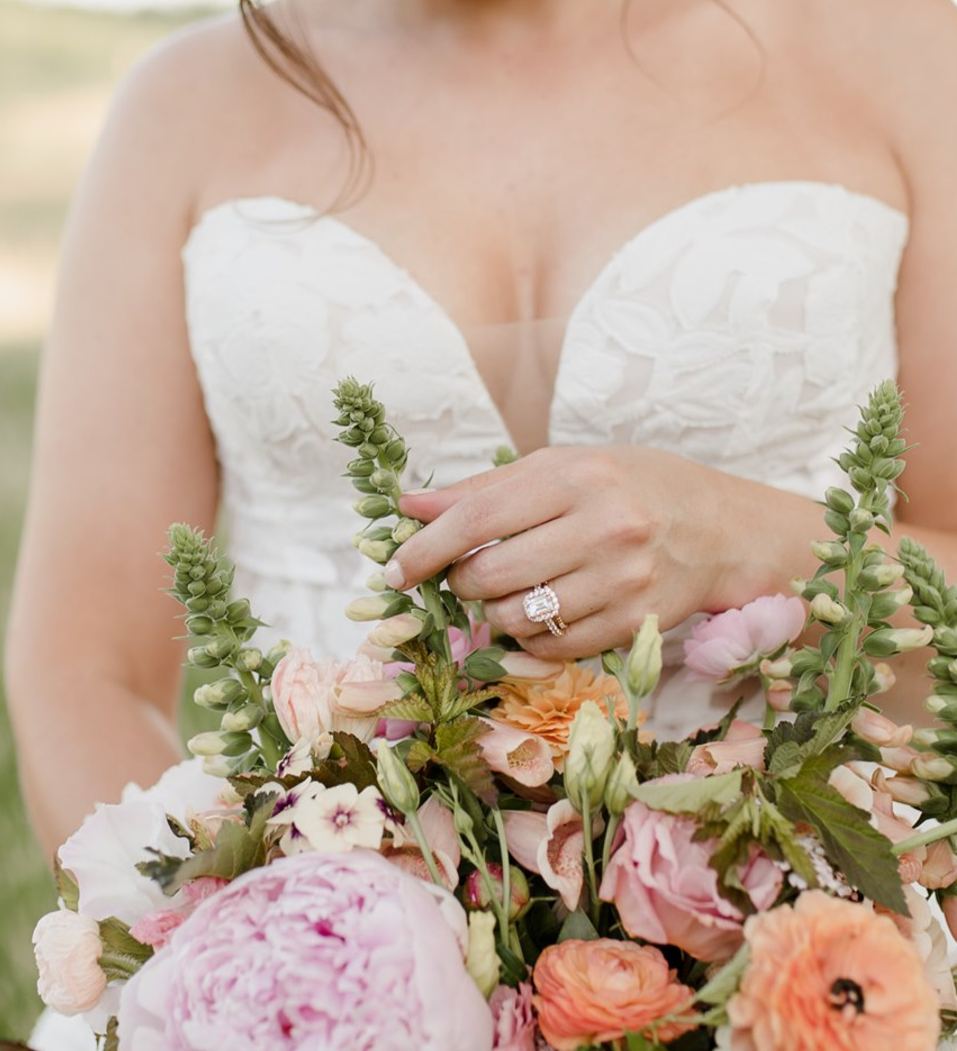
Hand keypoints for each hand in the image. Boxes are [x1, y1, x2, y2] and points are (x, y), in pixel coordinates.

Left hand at [386, 446, 741, 657]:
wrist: (720, 527)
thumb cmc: (630, 486)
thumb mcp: (561, 467)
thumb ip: (483, 490)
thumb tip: (409, 508)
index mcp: (577, 477)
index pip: (477, 519)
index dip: (425, 547)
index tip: (395, 568)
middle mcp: (603, 527)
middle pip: (491, 574)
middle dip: (461, 581)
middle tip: (468, 572)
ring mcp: (623, 580)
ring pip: (518, 617)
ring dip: (495, 610)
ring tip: (512, 588)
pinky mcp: (636, 622)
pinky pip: (554, 646)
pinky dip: (532, 635)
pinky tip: (543, 611)